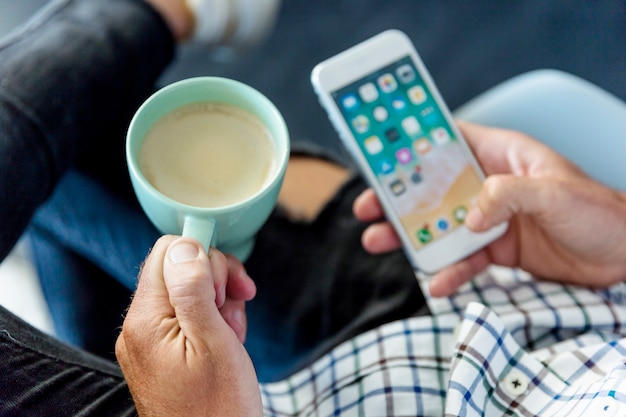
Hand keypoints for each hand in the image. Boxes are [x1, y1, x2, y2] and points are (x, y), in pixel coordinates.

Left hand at [115, 236, 261, 416]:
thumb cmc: (218, 409)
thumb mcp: (213, 342)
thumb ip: (193, 289)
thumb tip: (185, 245)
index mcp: (147, 321)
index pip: (168, 253)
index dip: (204, 256)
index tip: (230, 280)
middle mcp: (140, 327)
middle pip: (178, 269)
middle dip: (216, 279)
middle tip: (237, 304)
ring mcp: (151, 341)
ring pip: (187, 292)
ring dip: (219, 302)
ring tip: (233, 331)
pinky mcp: (163, 352)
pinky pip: (187, 317)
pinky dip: (213, 321)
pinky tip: (227, 340)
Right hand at [354, 122, 625, 296]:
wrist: (625, 257)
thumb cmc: (599, 212)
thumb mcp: (555, 192)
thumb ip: (508, 195)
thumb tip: (469, 216)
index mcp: (503, 156)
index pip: (450, 141)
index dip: (414, 145)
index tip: (380, 154)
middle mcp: (491, 185)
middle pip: (434, 187)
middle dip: (398, 197)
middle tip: (367, 207)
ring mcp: (492, 219)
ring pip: (440, 224)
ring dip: (410, 235)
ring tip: (378, 242)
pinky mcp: (498, 249)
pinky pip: (464, 260)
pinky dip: (449, 272)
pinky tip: (436, 283)